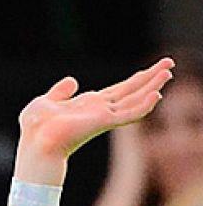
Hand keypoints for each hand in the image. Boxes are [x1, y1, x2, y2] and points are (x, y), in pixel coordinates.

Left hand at [15, 59, 172, 185]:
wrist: (36, 143)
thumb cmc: (36, 128)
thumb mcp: (46, 102)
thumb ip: (60, 92)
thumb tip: (72, 81)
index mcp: (89, 104)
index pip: (118, 90)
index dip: (135, 80)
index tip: (149, 71)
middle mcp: (100, 110)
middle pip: (132, 91)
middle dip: (150, 77)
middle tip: (170, 63)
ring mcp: (104, 116)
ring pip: (135, 99)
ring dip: (152, 86)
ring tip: (168, 72)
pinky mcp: (104, 122)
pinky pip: (130, 114)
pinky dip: (143, 106)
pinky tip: (156, 95)